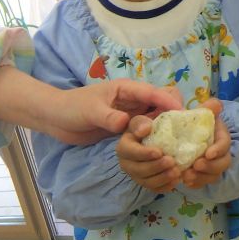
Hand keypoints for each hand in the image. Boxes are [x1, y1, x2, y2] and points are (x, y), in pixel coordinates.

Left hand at [48, 82, 183, 144]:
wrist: (55, 118)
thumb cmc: (72, 108)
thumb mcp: (90, 111)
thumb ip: (109, 117)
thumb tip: (126, 124)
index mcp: (127, 89)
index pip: (154, 93)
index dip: (169, 102)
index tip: (183, 114)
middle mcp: (132, 100)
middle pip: (161, 103)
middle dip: (172, 115)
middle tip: (180, 133)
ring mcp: (129, 114)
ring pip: (155, 119)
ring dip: (164, 129)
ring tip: (173, 144)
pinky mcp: (124, 129)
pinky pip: (143, 131)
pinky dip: (152, 138)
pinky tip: (159, 150)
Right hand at [117, 115, 179, 191]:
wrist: (151, 139)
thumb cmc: (146, 129)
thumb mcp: (141, 122)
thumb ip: (141, 123)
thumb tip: (145, 129)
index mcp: (123, 148)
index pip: (130, 152)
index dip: (144, 154)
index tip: (159, 152)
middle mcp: (126, 164)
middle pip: (138, 170)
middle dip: (155, 167)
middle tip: (172, 162)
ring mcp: (135, 175)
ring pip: (146, 182)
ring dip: (162, 178)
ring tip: (177, 172)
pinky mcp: (145, 182)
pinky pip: (153, 189)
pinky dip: (165, 187)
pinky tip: (176, 181)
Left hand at [181, 99, 231, 188]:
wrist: (182, 135)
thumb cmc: (192, 123)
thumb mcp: (200, 113)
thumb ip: (208, 108)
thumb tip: (216, 104)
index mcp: (220, 137)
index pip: (224, 144)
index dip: (218, 149)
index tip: (208, 153)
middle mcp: (219, 153)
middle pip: (223, 164)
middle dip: (211, 167)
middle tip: (196, 166)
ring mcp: (212, 165)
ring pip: (213, 175)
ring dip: (202, 177)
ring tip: (187, 177)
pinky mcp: (202, 175)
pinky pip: (202, 182)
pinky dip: (195, 184)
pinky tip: (185, 183)